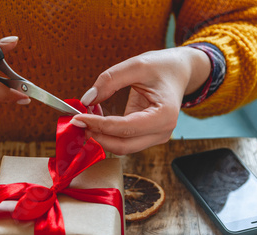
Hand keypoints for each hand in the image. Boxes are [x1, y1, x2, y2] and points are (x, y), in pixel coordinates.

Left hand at [70, 47, 210, 154]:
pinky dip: (107, 133)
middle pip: (122, 145)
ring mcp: (157, 137)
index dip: (98, 125)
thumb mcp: (136, 65)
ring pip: (122, 147)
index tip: (77, 117)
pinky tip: (97, 118)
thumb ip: (110, 80)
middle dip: (97, 135)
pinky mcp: (148, 137)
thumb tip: (87, 99)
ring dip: (101, 136)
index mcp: (165, 115)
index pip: (124, 128)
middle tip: (77, 121)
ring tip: (87, 116)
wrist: (179, 72)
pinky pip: (124, 141)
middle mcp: (163, 132)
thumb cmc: (162, 67)